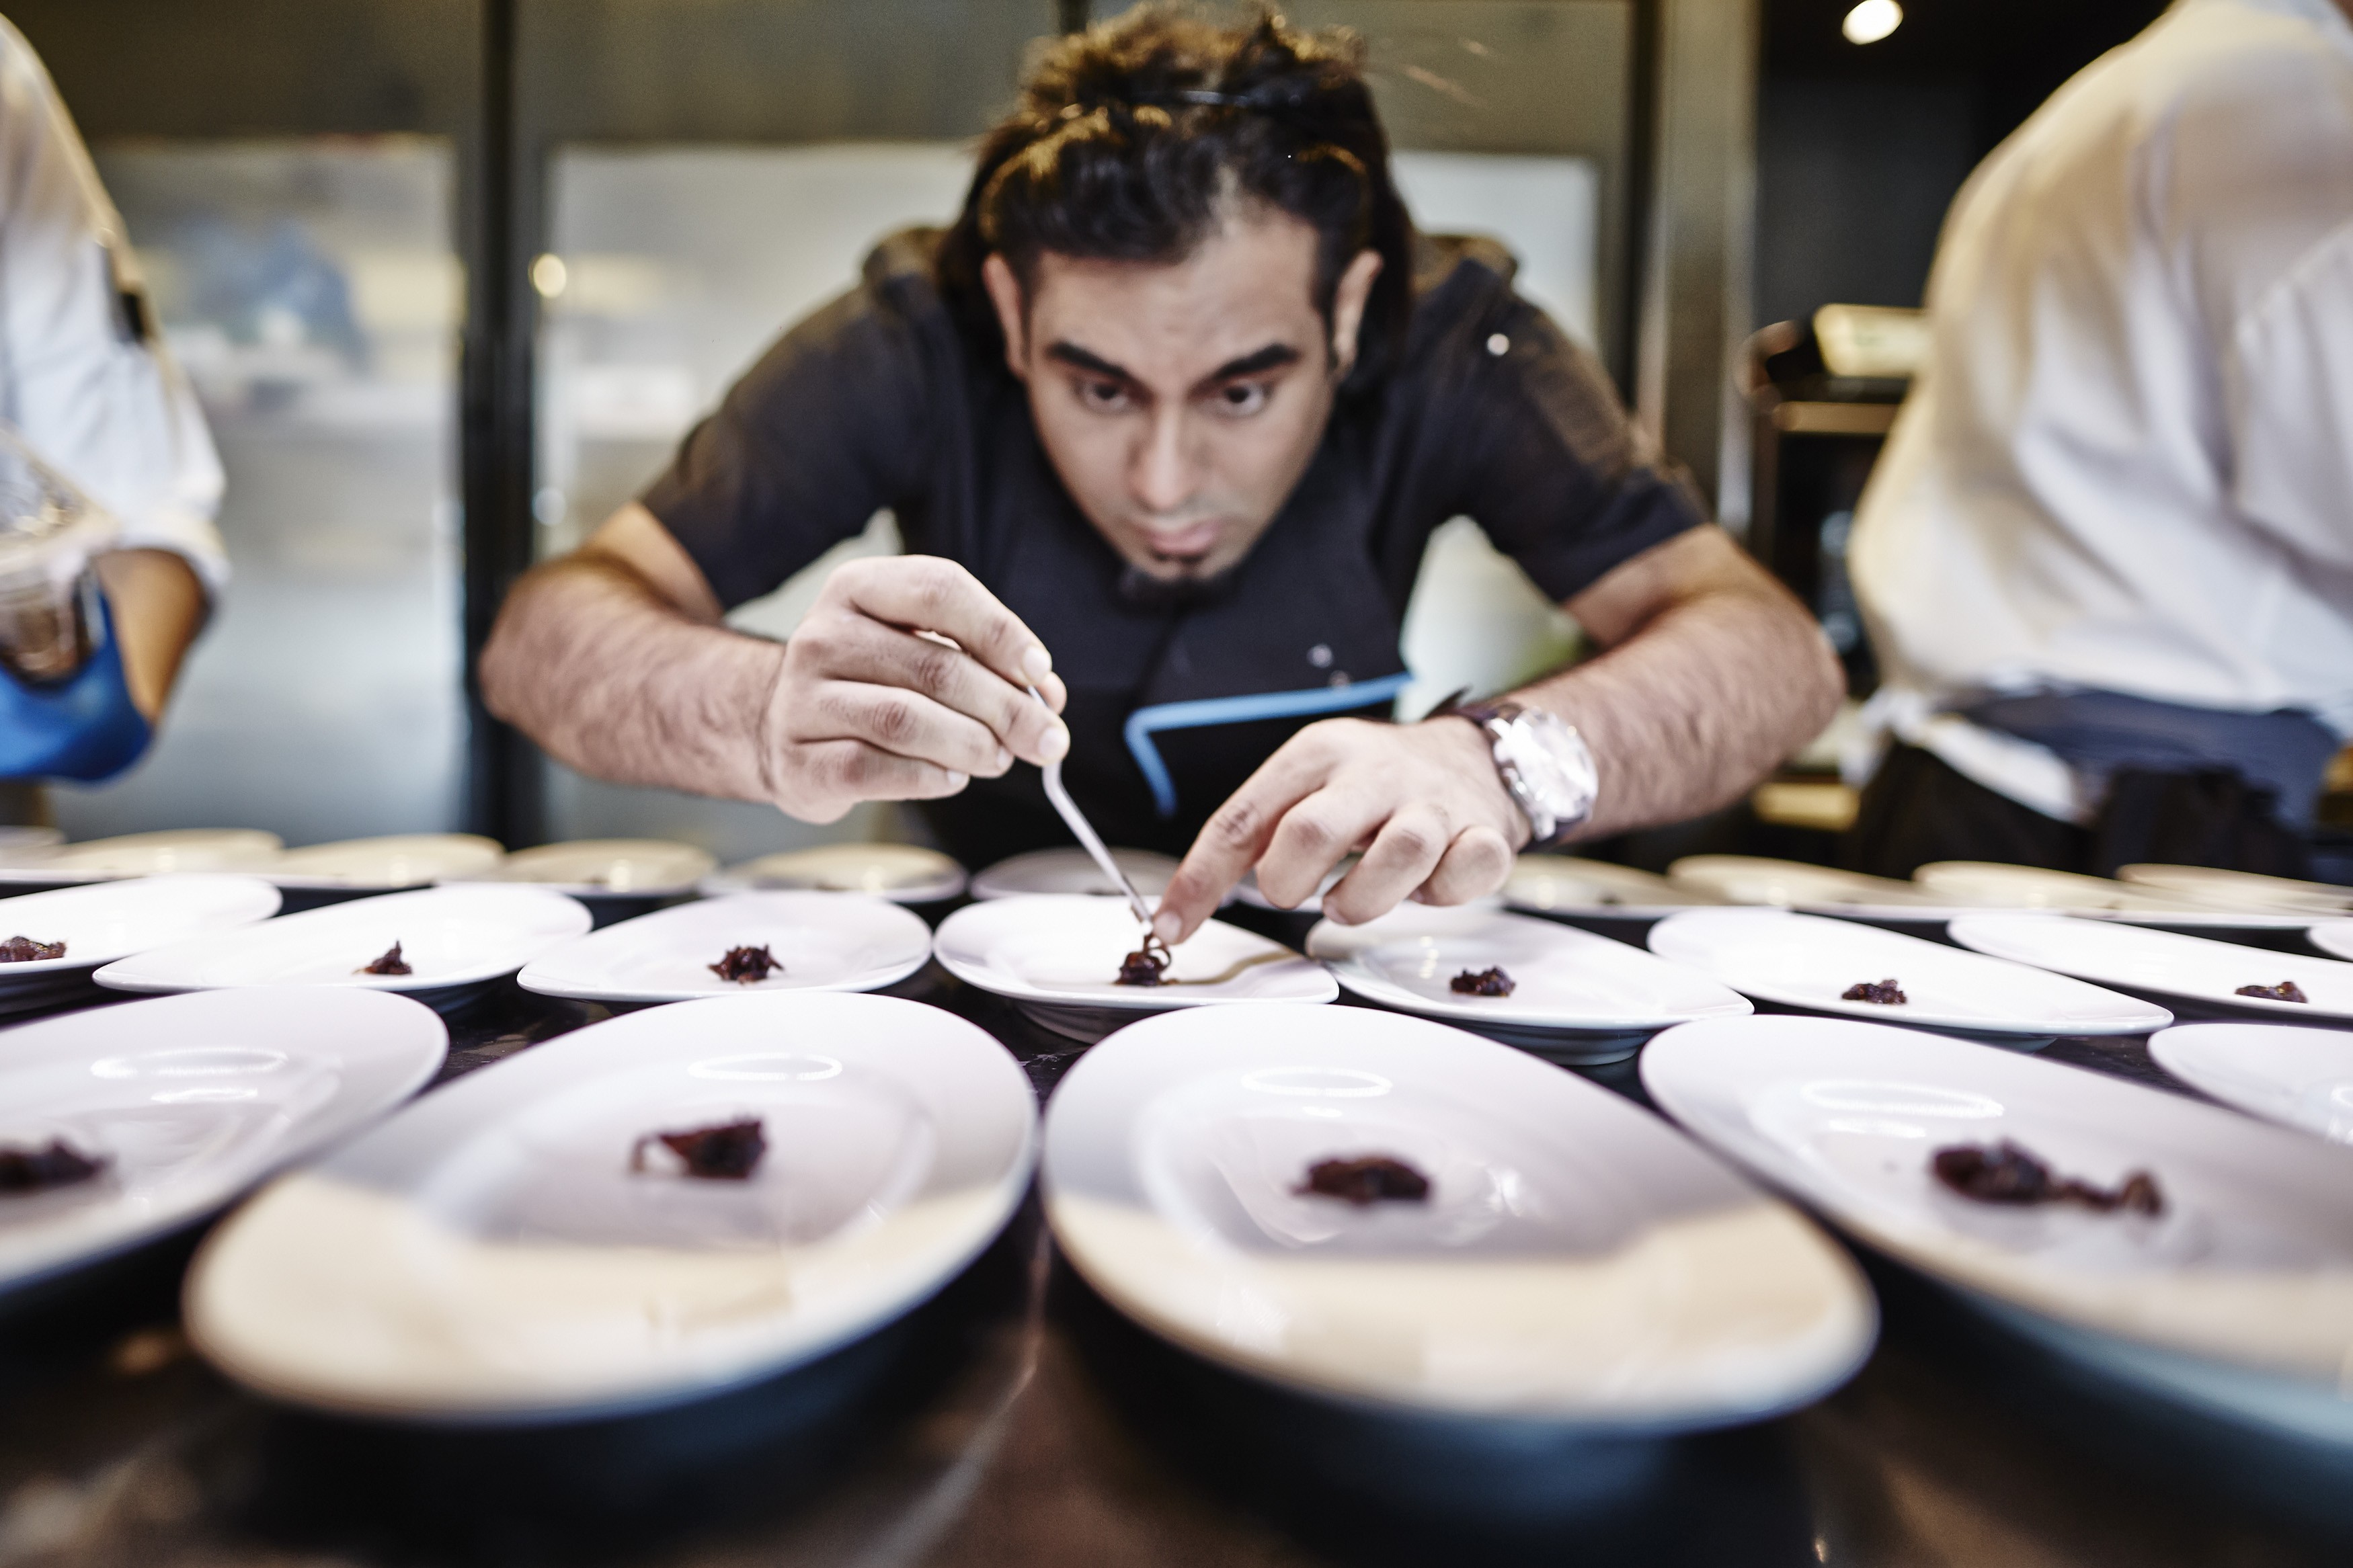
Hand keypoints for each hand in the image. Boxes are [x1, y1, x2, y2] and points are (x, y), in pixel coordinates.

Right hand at [766, 555, 1069, 821]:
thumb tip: (1047, 698)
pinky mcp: (799, 761)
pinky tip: (953, 777)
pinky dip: (930, 777)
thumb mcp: (920, 648)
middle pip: (935, 666)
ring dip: (972, 744)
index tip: (1038, 670)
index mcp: (858, 588)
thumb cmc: (870, 682)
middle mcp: (822, 636)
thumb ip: (985, 662)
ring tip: (999, 758)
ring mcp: (803, 699)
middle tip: (1045, 738)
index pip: (939, 590)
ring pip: (906, 720)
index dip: (999, 631)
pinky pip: (875, 769)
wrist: (780, 727)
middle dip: (1006, 707)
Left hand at [1153, 716, 1527, 942]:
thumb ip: (1253, 835)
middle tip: (1290, 894)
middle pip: (1312, 829)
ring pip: (1399, 852)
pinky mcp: (1484, 834)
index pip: (1242, 819)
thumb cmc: (1375, 785)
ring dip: (1363, 899)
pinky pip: (1464, 872)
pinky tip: (1426, 885)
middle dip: (1287, 881)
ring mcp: (1434, 802)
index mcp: (1318, 754)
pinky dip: (1442, 895)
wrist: (1476, 757)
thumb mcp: (1308, 784)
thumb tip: (1183, 905)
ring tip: (1350, 901)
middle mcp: (1375, 772)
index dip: (1201, 880)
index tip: (1173, 928)